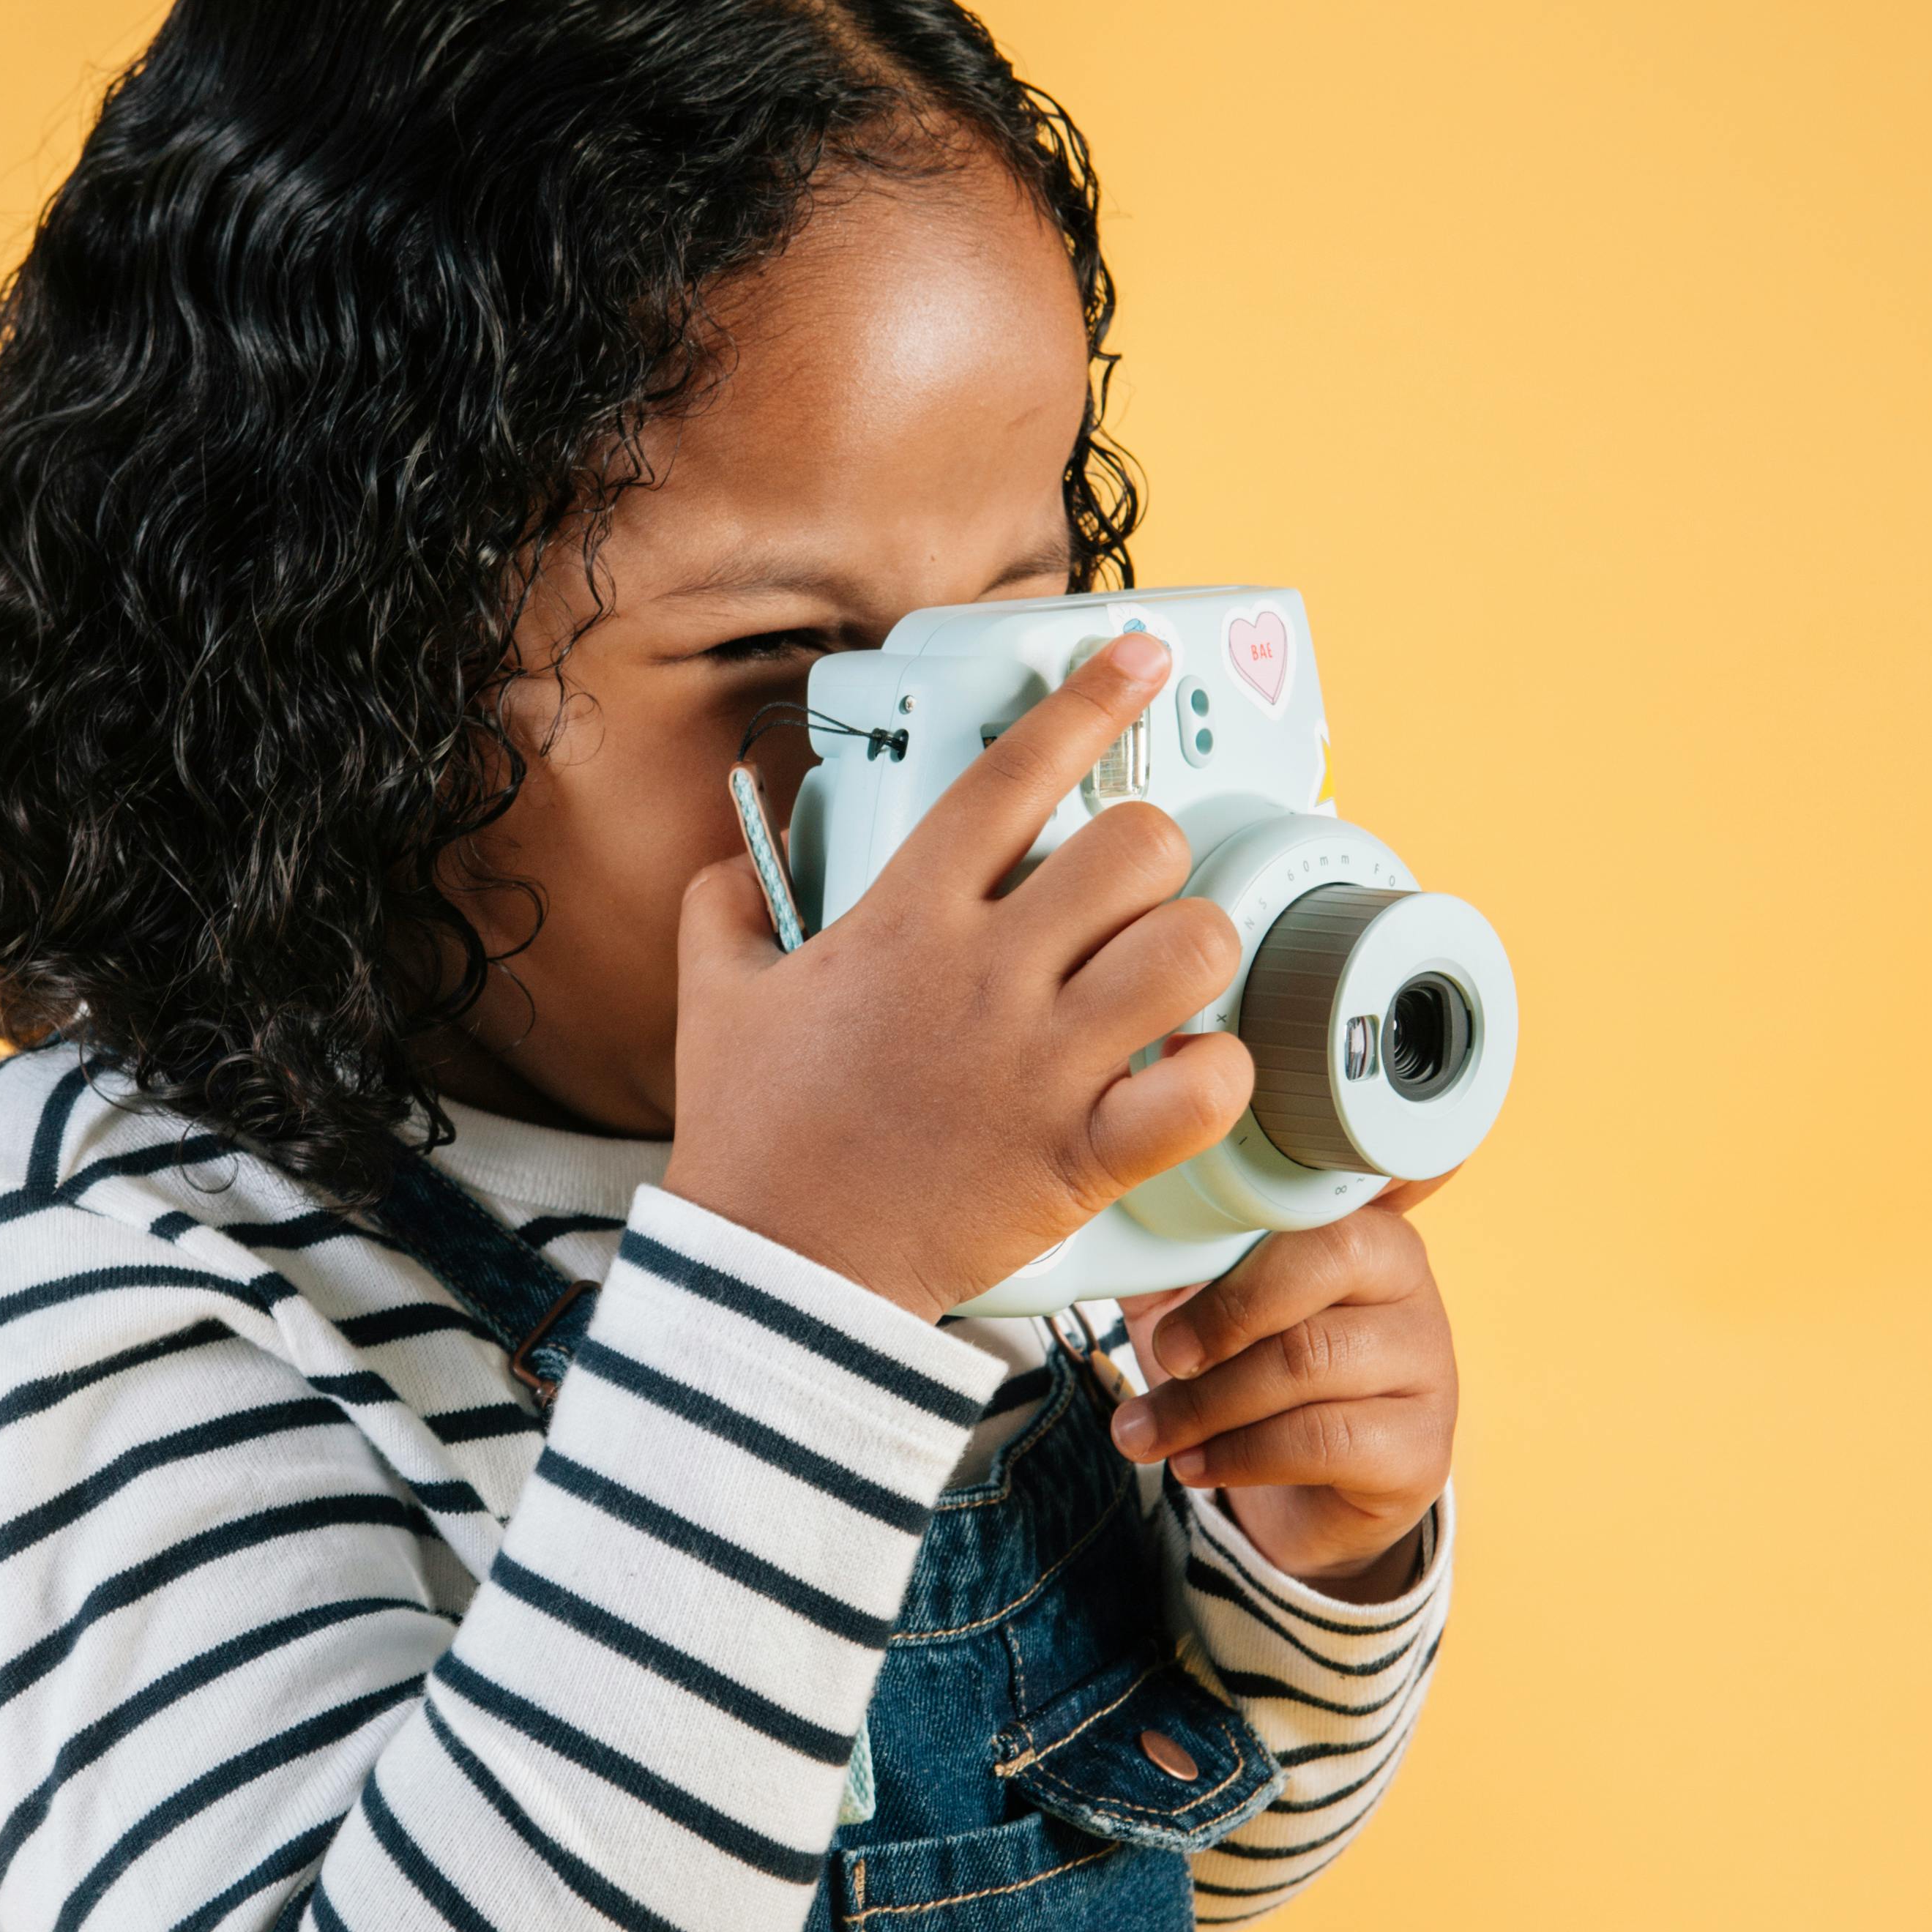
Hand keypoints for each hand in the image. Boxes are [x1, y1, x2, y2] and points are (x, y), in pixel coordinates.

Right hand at [664, 634, 1256, 1320]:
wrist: (779, 1273)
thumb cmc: (753, 1134)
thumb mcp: (714, 996)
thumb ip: (727, 901)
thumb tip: (742, 848)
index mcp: (905, 918)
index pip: (1016, 772)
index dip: (1091, 699)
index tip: (1139, 658)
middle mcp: (985, 973)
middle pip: (1138, 846)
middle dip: (1150, 860)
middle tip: (1125, 904)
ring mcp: (1042, 1064)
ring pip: (1192, 946)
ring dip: (1195, 954)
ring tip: (1164, 984)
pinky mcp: (1081, 1154)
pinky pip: (1207, 1086)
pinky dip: (1217, 1075)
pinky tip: (1186, 1074)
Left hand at [1110, 1186, 1457, 1599]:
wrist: (1296, 1501)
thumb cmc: (1247, 1378)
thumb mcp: (1195, 1305)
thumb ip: (1170, 1254)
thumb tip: (1117, 1217)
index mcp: (1361, 1226)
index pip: (1317, 1196)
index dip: (1244, 1225)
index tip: (1174, 1274)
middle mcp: (1411, 1286)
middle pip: (1326, 1264)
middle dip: (1222, 1317)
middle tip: (1165, 1357)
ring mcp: (1428, 1369)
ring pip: (1310, 1360)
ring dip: (1207, 1403)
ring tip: (1149, 1432)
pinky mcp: (1420, 1450)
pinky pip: (1323, 1440)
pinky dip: (1239, 1456)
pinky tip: (1195, 1466)